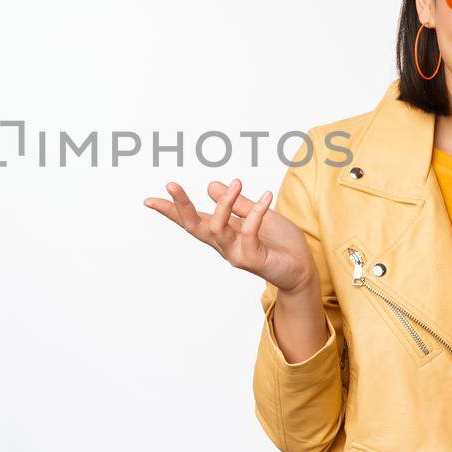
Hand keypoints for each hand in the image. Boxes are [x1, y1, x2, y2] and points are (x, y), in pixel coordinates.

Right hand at [143, 179, 315, 292]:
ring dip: (224, 204)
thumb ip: (238, 204)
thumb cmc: (281, 244)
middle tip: (171, 184)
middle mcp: (224, 245)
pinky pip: (249, 232)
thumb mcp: (259, 215)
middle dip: (180, 206)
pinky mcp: (253, 259)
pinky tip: (267, 196)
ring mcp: (236, 254)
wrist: (303, 269)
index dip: (171, 210)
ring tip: (236, 182)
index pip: (192, 220)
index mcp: (222, 234)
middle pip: (194, 226)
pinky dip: (256, 212)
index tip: (149, 200)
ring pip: (217, 228)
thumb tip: (211, 185)